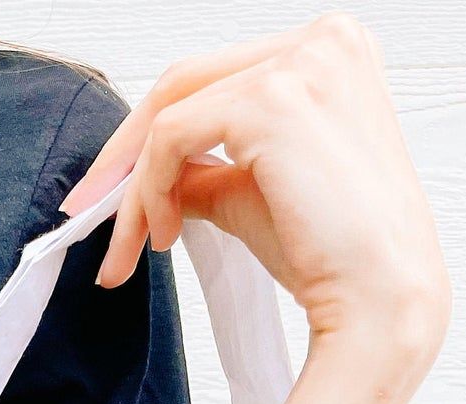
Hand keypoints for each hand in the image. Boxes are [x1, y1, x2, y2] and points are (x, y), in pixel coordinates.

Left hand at [63, 14, 449, 376]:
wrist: (377, 301)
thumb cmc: (331, 255)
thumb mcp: (252, 192)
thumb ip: (204, 168)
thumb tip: (151, 177)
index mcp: (329, 51)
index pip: (213, 79)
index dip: (152, 134)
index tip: (112, 193)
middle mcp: (323, 40)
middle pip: (185, 82)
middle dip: (125, 155)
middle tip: (88, 210)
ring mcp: (302, 63)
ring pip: (171, 113)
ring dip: (135, 187)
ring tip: (129, 250)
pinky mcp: (273, 100)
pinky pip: (172, 139)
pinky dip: (151, 191)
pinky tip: (164, 237)